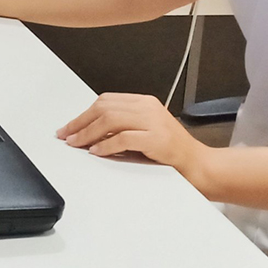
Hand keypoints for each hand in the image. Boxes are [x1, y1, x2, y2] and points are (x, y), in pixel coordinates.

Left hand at [57, 93, 206, 176]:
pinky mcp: (157, 139)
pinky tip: (96, 152)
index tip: (70, 127)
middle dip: (81, 122)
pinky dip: (106, 145)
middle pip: (104, 108)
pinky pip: (124, 138)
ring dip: (88, 133)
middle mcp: (148, 107)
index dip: (84, 114)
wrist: (200, 166)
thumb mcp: (145, 131)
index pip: (106, 101)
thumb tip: (90, 132)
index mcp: (144, 102)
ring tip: (77, 144)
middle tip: (66, 135)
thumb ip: (123, 126)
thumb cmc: (172, 153)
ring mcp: (153, 122)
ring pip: (111, 119)